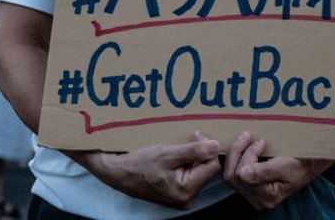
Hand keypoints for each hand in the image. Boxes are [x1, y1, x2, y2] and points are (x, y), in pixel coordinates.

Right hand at [78, 136, 221, 208]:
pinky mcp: (176, 193)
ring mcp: (181, 198)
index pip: (212, 165)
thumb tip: (217, 146)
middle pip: (206, 169)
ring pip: (198, 171)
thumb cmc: (138, 163)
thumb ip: (193, 151)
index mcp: (186, 192)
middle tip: (186, 138)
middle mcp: (186, 199)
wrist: (118, 173)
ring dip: (192, 156)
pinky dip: (185, 163)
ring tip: (177, 148)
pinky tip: (174, 156)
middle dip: (199, 152)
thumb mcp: (167, 153)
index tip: (194, 135)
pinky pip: (189, 175)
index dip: (207, 148)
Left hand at [220, 132, 330, 209]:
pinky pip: (234, 174)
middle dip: (236, 153)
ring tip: (244, 139)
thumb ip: (265, 171)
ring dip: (234, 155)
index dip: (248, 154)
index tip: (261, 141)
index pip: (243, 176)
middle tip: (247, 136)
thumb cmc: (302, 163)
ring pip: (230, 175)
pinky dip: (235, 159)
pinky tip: (241, 148)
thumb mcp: (287, 165)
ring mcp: (252, 194)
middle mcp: (258, 199)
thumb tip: (242, 173)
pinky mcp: (250, 186)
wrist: (310, 163)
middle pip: (232, 177)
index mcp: (267, 196)